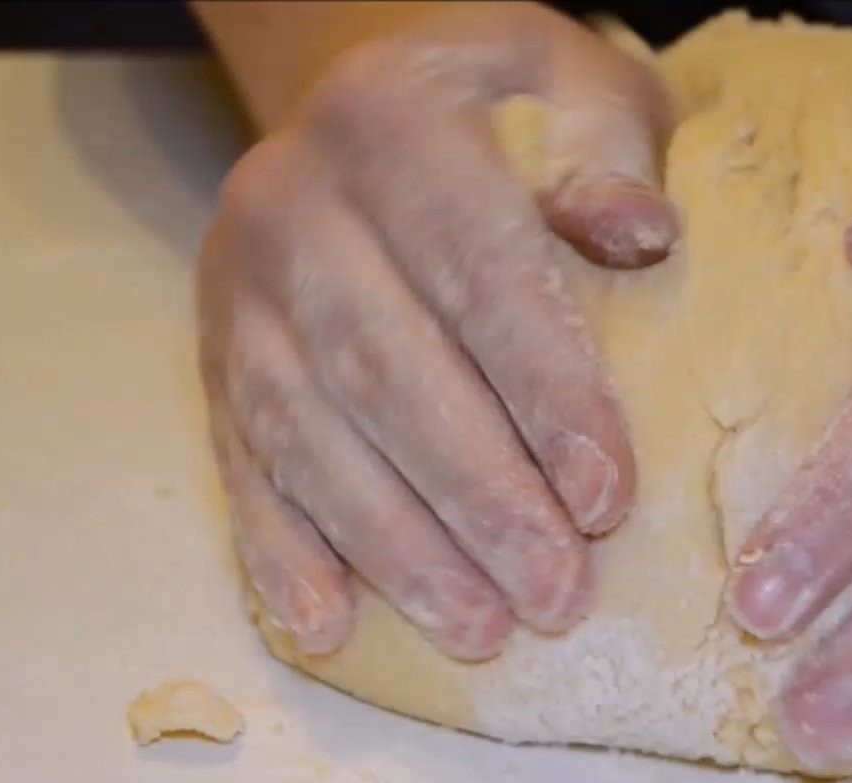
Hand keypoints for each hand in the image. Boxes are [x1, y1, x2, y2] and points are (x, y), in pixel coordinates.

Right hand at [196, 2, 677, 660]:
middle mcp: (292, 198)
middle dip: (476, 496)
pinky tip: (327, 624)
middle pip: (384, 368)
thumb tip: (638, 230)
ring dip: (392, 545)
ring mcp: (237, 284)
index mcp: (392, 116)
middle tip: (557, 594)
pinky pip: (238, 460)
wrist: (371, 95)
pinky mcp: (213, 354)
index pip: (475, 269)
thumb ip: (606, 145)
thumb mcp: (572, 82)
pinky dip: (279, 550)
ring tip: (478, 630)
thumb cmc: (507, 111)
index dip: (542, 389)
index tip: (607, 496)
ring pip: (306, 431)